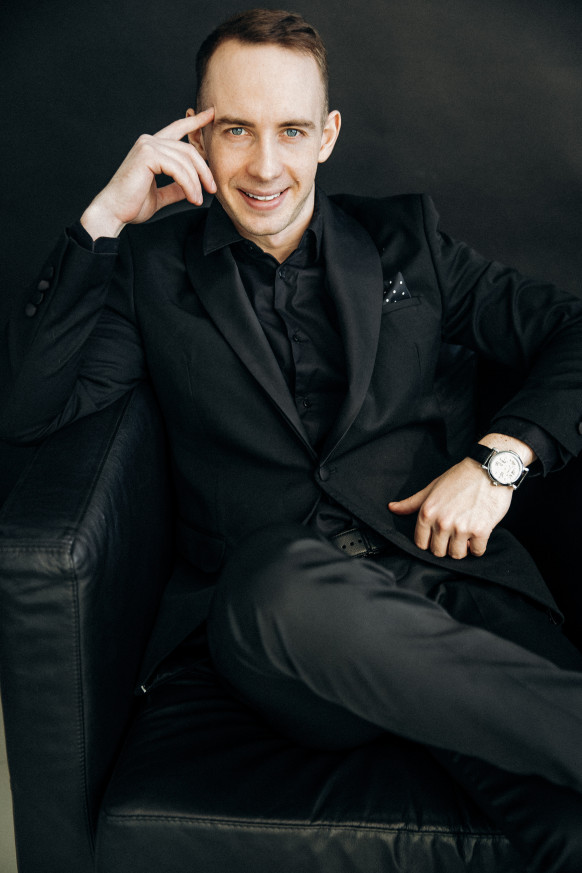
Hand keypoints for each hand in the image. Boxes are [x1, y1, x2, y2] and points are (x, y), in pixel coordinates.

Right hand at [80, 109, 216, 238]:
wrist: (114, 212)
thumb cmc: (131, 205)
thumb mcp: (160, 195)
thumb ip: (175, 188)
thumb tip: (192, 188)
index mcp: (151, 147)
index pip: (177, 129)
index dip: (195, 121)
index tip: (210, 114)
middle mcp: (148, 141)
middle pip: (188, 149)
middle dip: (204, 169)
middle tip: (212, 188)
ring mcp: (147, 146)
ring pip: (186, 160)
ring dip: (196, 182)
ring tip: (198, 199)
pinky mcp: (148, 155)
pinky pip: (178, 169)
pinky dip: (189, 185)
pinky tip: (192, 198)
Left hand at [388, 457, 513, 558]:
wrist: (488, 469)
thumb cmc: (459, 477)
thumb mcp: (431, 488)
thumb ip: (412, 503)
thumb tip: (392, 508)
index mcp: (427, 512)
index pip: (421, 544)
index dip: (430, 542)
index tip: (438, 536)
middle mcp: (442, 522)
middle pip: (439, 552)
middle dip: (446, 546)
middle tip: (454, 535)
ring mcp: (461, 527)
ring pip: (457, 555)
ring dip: (462, 548)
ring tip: (466, 534)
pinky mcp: (481, 531)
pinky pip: (477, 552)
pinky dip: (478, 546)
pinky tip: (478, 533)